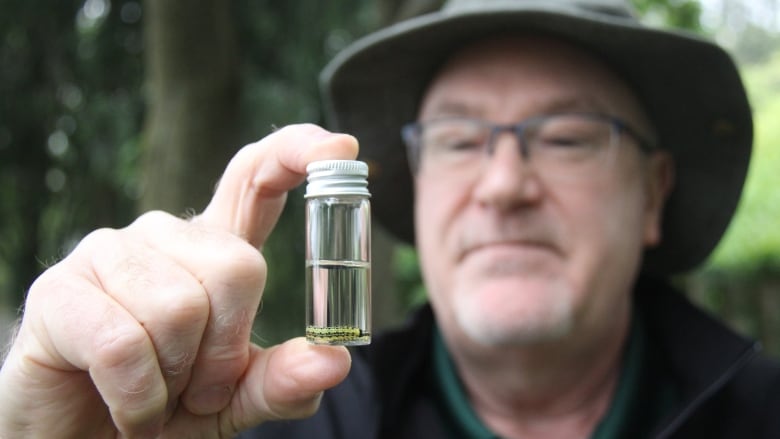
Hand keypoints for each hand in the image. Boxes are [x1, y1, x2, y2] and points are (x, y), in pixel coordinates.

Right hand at [0, 124, 357, 437]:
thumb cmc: (167, 407)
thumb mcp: (236, 398)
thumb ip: (283, 380)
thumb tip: (333, 359)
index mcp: (213, 250)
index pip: (257, 177)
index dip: (298, 153)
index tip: (342, 149)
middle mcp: (164, 236)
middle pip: (239, 266)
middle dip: (228, 350)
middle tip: (199, 389)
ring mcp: (108, 254)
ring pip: (180, 308)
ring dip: (177, 379)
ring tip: (156, 395)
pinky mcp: (59, 290)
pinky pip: (123, 345)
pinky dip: (137, 399)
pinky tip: (126, 408)